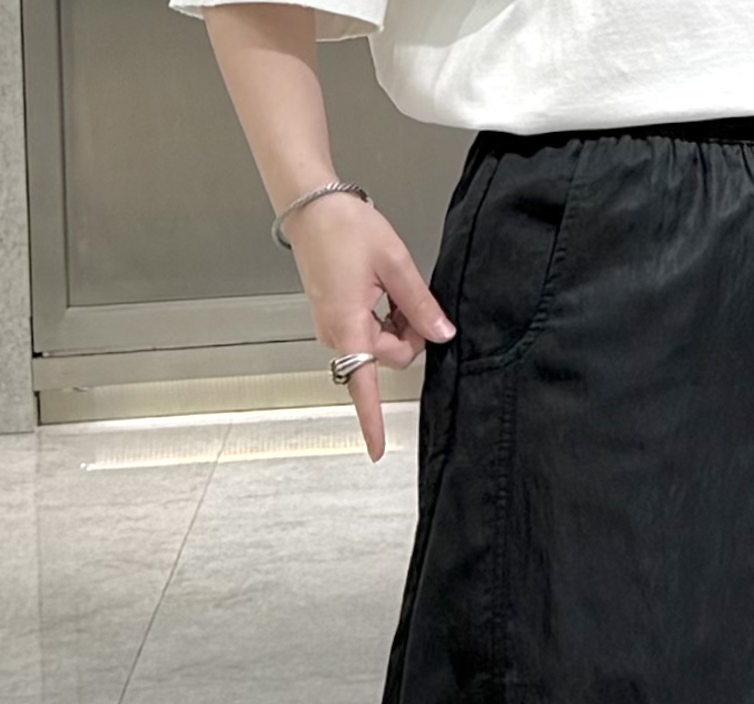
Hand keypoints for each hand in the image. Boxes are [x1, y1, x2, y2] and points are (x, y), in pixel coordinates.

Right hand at [288, 192, 455, 461]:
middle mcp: (335, 334)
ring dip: (396, 324)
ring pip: (380, 346)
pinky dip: (383, 318)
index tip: (378, 450)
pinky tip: (381, 289)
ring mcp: (332, 327)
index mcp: (349, 326)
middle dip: (408, 336)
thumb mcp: (394, 262)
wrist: (309, 203)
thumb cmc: (345, 226)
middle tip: (410, 297)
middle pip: (389, 359)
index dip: (373, 421)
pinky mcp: (333, 317)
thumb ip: (421, 304)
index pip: (364, 387)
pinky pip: (368, 332)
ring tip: (391, 285)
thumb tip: (443, 335)